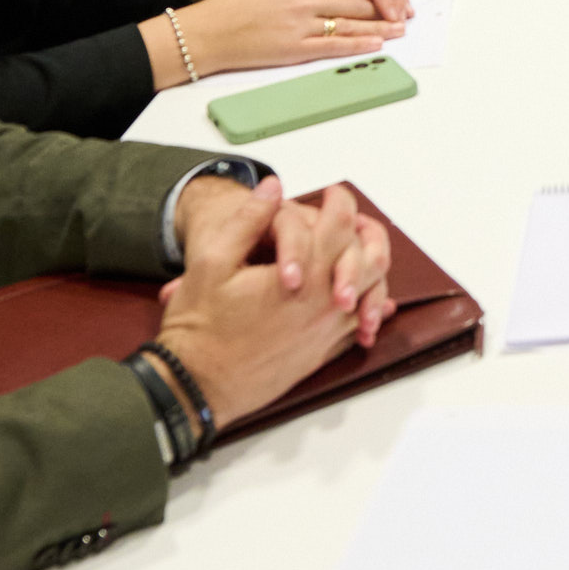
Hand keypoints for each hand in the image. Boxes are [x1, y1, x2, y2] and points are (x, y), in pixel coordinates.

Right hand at [156, 180, 395, 418]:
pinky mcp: (320, 354)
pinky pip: (359, 327)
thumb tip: (274, 186)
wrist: (195, 383)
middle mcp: (325, 305)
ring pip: (374, 293)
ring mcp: (327, 333)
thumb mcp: (212, 261)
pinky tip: (368, 302)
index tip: (332, 193)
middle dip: (366, 231)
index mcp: (304, 277)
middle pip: (371, 258)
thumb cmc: (199, 325)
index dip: (340, 201)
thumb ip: (248, 219)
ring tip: (356, 250)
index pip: (340, 226)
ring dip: (370, 267)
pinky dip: (369, 307)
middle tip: (351, 218)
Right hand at [161, 0, 408, 84]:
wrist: (208, 33)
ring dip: (378, 26)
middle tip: (402, 8)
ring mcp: (300, 26)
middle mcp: (302, 2)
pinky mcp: (294, 50)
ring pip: (349, 24)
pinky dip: (358, 44)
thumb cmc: (232, 5)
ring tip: (399, 28)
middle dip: (382, 5)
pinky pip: (333, 46)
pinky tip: (375, 43)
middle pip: (353, 0)